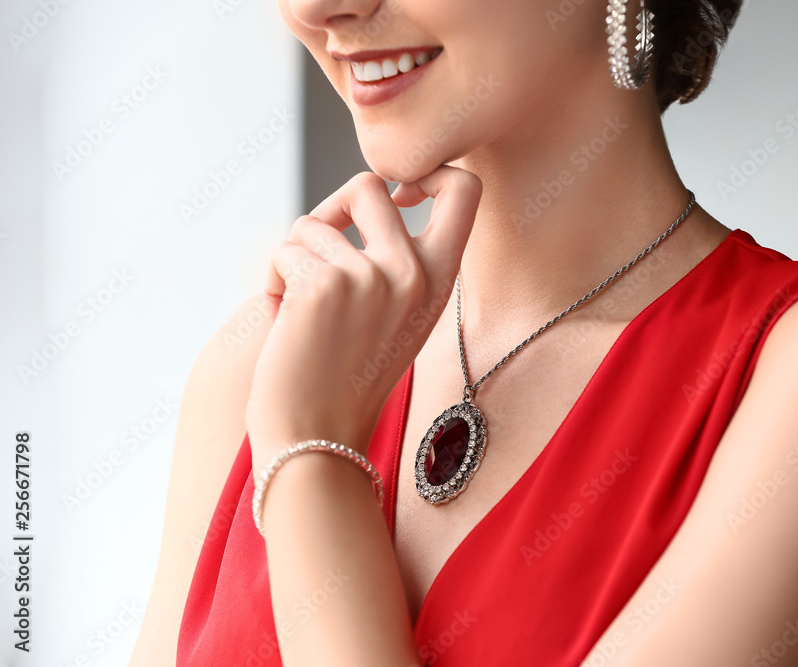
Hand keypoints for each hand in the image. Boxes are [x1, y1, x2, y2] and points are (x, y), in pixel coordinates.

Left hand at [245, 166, 481, 477]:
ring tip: (301, 308)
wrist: (315, 437)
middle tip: (317, 244)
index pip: (466, 189)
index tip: (398, 193)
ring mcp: (372, 277)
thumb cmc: (347, 377)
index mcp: (441, 280)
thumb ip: (399, 259)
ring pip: (313, 223)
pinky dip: (274, 279)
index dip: (428, 172)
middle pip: (369, 185)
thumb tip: (372, 193)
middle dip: (332, 208)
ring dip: (295, 258)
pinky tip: (285, 319)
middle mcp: (415, 273)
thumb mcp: (398, 315)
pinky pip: (286, 250)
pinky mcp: (324, 284)